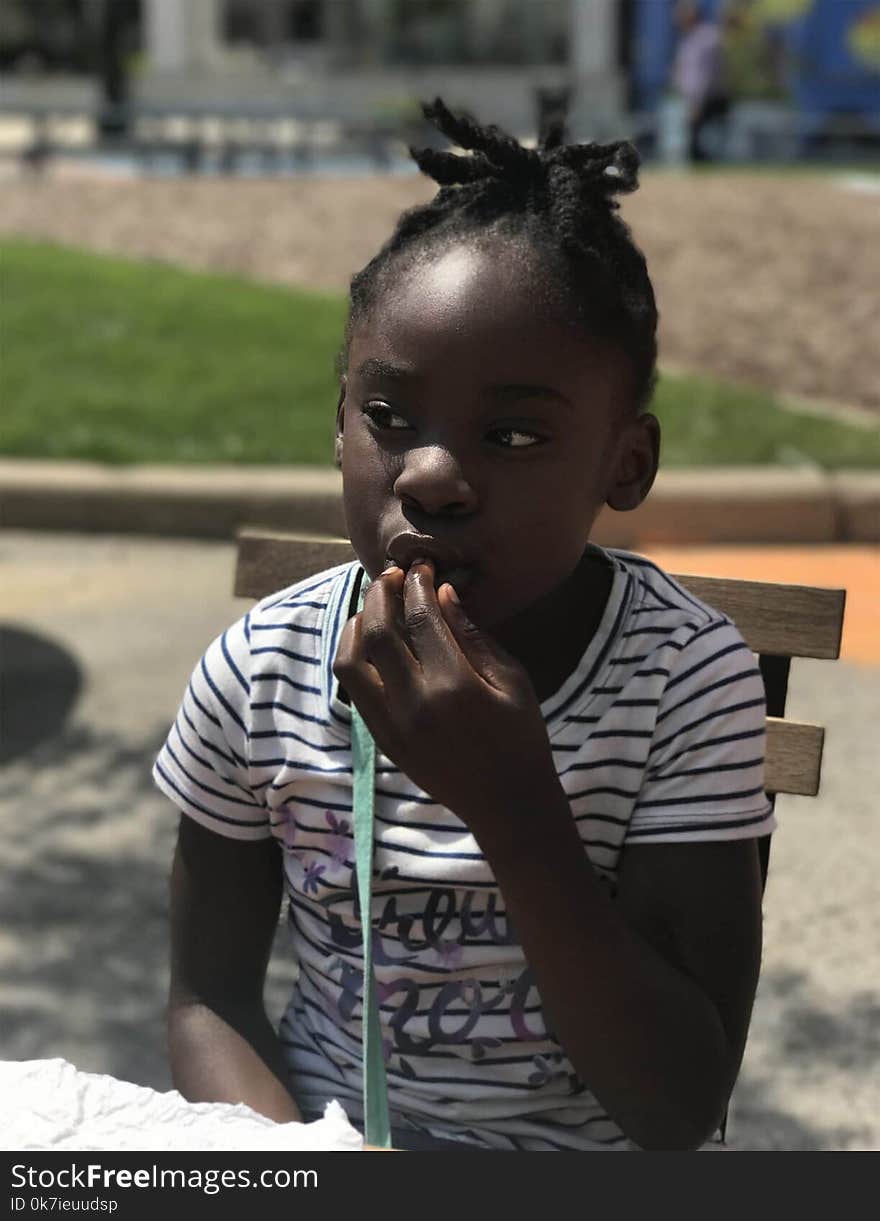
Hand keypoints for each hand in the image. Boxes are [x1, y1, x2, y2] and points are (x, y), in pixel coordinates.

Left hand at [333, 561, 557, 828]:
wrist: (506, 803)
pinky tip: (369, 642)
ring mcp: (393, 724)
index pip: (421, 617)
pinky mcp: (383, 740)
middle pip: (377, 632)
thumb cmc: (521, 736)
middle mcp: (415, 703)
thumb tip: (442, 592)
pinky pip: (354, 690)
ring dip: (356, 625)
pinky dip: (355, 658)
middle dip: (380, 593)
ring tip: (373, 607)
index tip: (420, 565)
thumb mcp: (511, 680)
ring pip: (351, 662)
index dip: (416, 583)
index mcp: (455, 685)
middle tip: (391, 575)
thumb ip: (473, 635)